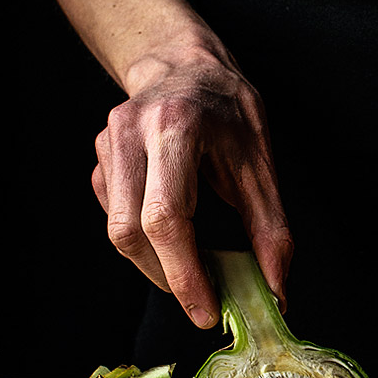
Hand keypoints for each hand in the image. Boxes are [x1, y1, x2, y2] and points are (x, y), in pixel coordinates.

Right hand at [91, 52, 292, 325]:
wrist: (184, 64)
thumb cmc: (228, 110)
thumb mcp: (261, 163)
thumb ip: (270, 229)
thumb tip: (277, 290)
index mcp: (176, 128)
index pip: (166, 218)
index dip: (184, 274)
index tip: (206, 312)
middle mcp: (131, 134)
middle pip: (129, 231)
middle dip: (167, 278)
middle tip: (204, 303)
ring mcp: (108, 146)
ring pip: (117, 231)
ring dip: (155, 265)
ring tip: (194, 272)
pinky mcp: (100, 160)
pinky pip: (115, 218)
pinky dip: (146, 242)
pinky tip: (174, 237)